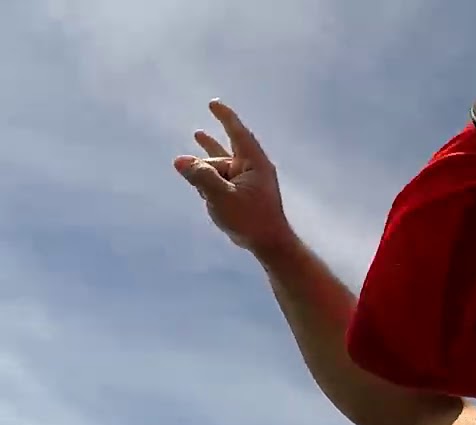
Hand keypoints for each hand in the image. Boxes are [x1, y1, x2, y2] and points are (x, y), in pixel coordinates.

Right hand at [174, 99, 292, 256]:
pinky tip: (198, 180)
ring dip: (206, 162)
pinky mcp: (243, 195)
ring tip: (197, 137)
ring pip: (220, 167)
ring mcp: (248, 183)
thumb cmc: (251, 220)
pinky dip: (210, 179)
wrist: (269, 244)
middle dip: (211, 145)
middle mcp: (252, 169)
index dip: (225, 117)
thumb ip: (201, 178)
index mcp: (254, 163)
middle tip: (199, 128)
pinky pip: (222, 181)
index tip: (214, 103)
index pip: (237, 133)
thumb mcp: (221, 197)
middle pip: (225, 152)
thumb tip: (180, 160)